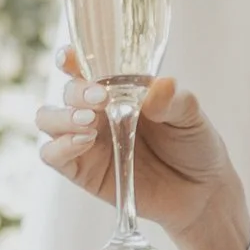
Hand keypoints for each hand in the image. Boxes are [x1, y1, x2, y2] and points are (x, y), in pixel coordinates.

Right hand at [35, 54, 234, 240]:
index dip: (71, 58)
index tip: (71, 56)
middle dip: (77, 92)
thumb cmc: (194, 146)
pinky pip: (53, 155)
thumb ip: (175, 101)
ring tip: (90, 122)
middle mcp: (96, 111)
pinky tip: (84, 141)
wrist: (201, 193)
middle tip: (100, 99)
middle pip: (66, 92)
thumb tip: (161, 85)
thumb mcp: (191, 117)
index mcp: (118, 89)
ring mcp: (86, 140)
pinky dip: (60, 146)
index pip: (84, 67)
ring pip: (48, 119)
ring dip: (62, 116)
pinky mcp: (82, 171)